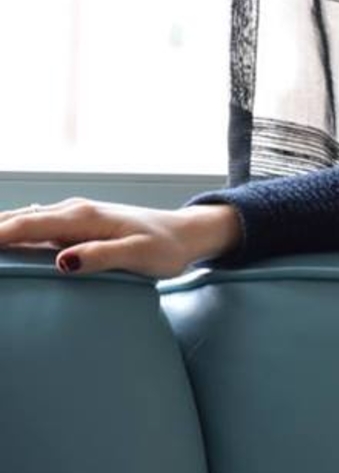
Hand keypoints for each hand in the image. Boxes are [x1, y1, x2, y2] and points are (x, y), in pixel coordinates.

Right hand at [0, 199, 241, 278]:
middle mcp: (73, 211)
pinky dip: (15, 230)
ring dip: (1, 229)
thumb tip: (63, 261)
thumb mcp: (139, 256)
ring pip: (25, 219)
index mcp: (82, 218)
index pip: (25, 226)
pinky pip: (37, 225)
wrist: (186, 233)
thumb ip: (102, 256)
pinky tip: (5, 241)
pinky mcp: (78, 224)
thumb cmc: (166, 247)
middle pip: (17, 219)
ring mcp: (74, 215)